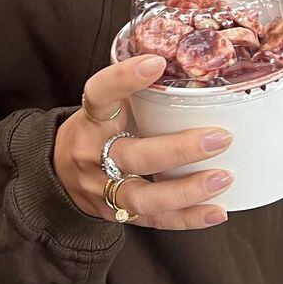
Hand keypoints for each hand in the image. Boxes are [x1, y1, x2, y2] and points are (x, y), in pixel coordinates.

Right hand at [53, 55, 234, 230]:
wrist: (58, 174)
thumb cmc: (98, 130)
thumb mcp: (107, 106)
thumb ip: (138, 90)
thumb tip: (194, 62)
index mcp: (91, 119)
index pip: (100, 94)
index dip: (124, 79)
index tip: (157, 63)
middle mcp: (92, 154)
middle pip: (132, 156)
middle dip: (179, 149)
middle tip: (221, 137)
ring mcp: (103, 189)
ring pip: (143, 196)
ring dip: (187, 190)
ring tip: (223, 177)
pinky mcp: (117, 214)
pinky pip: (154, 221)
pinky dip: (188, 219)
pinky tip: (217, 211)